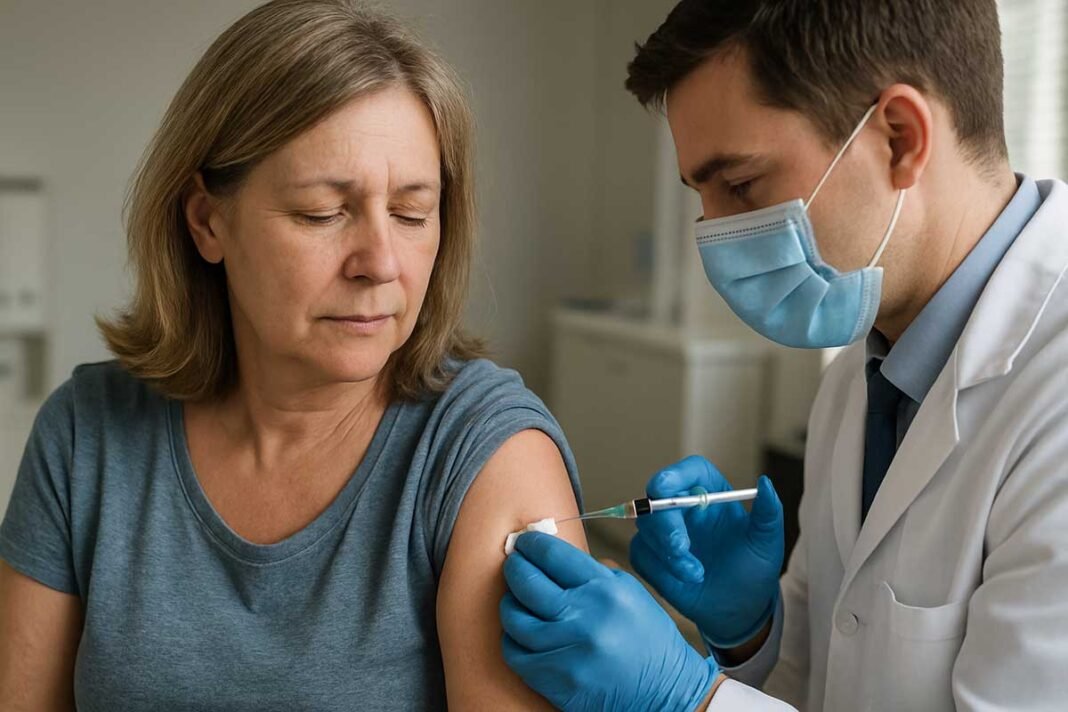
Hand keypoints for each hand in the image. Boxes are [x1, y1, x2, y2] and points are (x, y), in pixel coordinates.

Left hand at [500, 532, 717, 710]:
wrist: (664, 693)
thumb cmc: (647, 639)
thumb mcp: (629, 592)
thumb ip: (589, 573)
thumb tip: (548, 556)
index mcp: (605, 590)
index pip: (554, 556)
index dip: (532, 544)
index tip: (525, 542)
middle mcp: (584, 618)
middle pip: (527, 583)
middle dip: (515, 567)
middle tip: (514, 563)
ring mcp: (567, 652)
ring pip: (515, 619)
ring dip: (510, 605)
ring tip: (516, 600)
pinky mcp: (555, 680)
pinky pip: (515, 653)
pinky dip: (512, 639)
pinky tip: (522, 632)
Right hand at [630, 456, 783, 648]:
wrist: (739, 609)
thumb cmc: (754, 571)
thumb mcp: (766, 543)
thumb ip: (768, 513)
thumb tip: (766, 482)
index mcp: (711, 494)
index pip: (690, 471)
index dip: (674, 474)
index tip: (665, 488)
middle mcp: (684, 507)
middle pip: (658, 497)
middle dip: (666, 523)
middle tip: (681, 547)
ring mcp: (664, 531)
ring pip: (647, 526)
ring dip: (669, 553)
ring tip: (695, 574)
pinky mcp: (651, 555)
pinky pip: (640, 552)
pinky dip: (658, 567)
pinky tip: (683, 579)